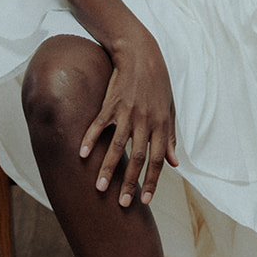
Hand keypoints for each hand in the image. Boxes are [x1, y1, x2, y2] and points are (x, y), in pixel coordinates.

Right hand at [79, 33, 177, 206]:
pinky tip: (81, 155)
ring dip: (108, 168)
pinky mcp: (111, 103)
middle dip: (130, 182)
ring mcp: (127, 111)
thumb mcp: (170, 109)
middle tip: (122, 203)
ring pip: (117, 145)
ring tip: (100, 187)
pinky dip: (90, 140)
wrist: (140, 53)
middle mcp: (146, 120)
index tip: (144, 200)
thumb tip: (174, 163)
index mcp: (162, 123)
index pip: (158, 159)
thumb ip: (171, 136)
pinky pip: (99, 125)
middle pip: (138, 157)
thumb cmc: (157, 83)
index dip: (152, 181)